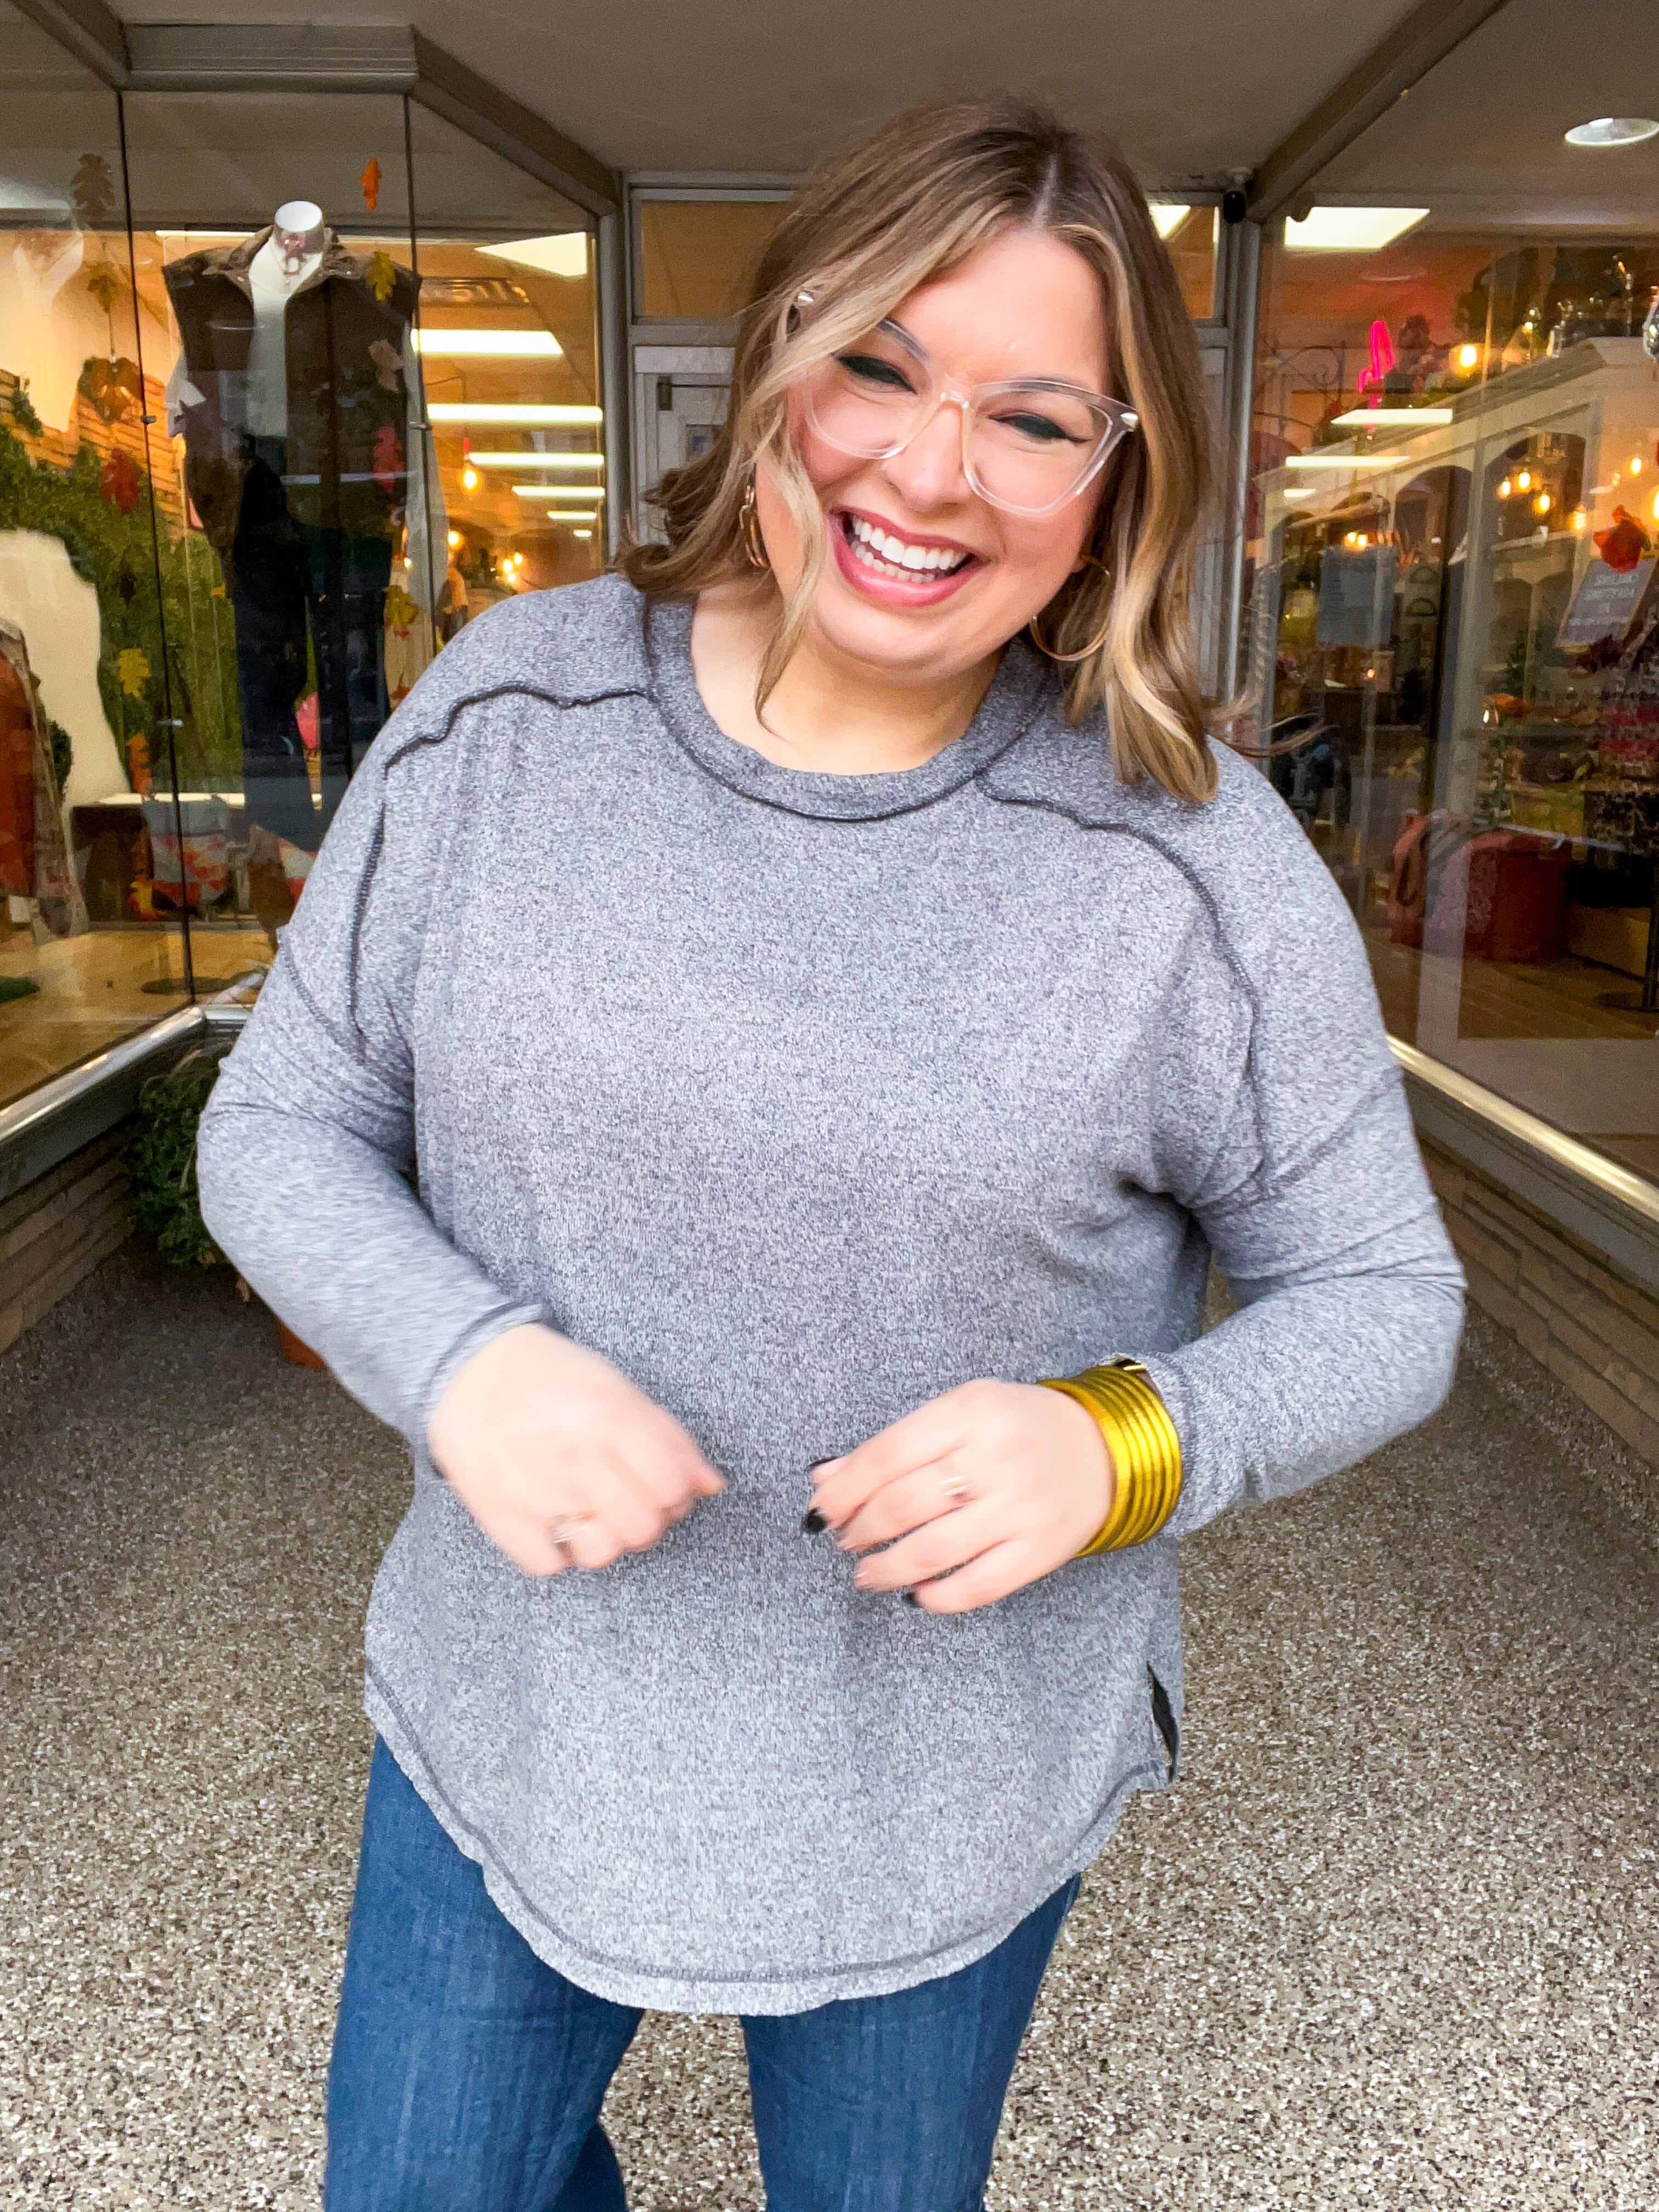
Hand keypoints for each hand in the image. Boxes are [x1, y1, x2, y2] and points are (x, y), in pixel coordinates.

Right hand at [427, 1324, 723, 1576]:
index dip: (677, 1494)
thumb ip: (668, 1437)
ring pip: (600, 1552)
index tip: (663, 1486)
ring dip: (605, 1540)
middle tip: (628, 1501)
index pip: (671, 1487)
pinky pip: (548, 1563)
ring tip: (593, 1513)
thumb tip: (711, 1485)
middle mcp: (572, 1453)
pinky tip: (555, 1519)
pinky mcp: (498, 1512)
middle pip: (642, 1526)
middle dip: (646, 1519)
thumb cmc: (551, 1376)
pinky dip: (558, 1550)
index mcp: (607, 1415)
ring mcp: (534, 1487)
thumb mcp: (617, 1388)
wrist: (468, 1367)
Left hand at [808, 1380, 1113, 1612]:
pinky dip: (936, 1597)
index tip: (823, 1508)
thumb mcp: (960, 1412)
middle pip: (903, 1504)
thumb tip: (826, 1478)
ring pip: (932, 1551)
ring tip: (867, 1574)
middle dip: (861, 1530)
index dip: (845, 1490)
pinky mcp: (1040, 1550)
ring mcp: (1021, 1507)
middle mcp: (996, 1457)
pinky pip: (976, 1586)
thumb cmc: (1017, 1427)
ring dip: (886, 1569)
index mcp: (971, 1411)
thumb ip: (895, 1444)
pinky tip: (916, 1593)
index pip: (886, 1455)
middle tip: (845, 1540)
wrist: (1103, 1448)